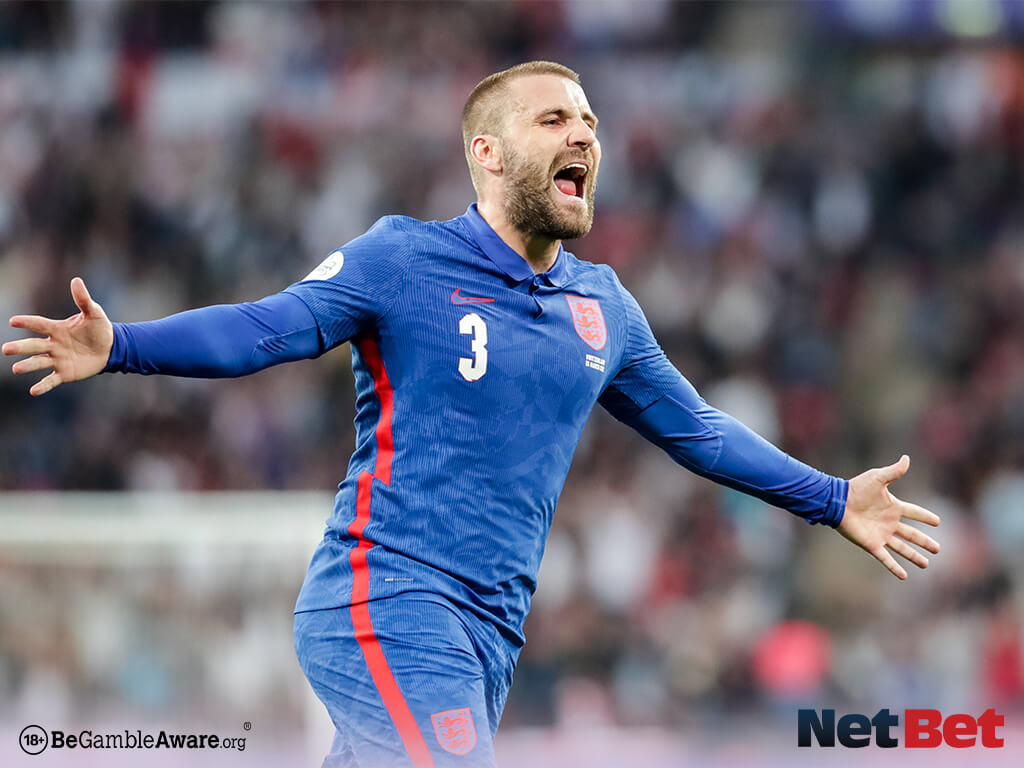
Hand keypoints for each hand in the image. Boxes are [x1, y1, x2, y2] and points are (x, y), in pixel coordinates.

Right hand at [3, 277, 113, 395]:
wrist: (111, 349)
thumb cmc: (99, 329)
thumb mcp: (94, 313)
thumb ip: (84, 300)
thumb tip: (76, 280)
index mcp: (57, 329)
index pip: (39, 324)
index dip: (27, 322)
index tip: (13, 321)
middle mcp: (53, 344)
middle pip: (34, 345)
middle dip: (20, 347)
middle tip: (6, 349)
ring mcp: (57, 359)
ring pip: (39, 362)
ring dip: (28, 366)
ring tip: (16, 369)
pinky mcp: (65, 373)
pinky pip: (51, 380)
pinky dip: (43, 386)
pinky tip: (33, 391)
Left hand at [837, 454, 939, 579]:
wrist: (837, 502)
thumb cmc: (856, 488)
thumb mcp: (878, 477)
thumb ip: (894, 471)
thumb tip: (907, 458)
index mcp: (893, 507)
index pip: (915, 512)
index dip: (926, 517)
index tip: (938, 522)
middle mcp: (889, 522)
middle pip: (911, 534)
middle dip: (925, 541)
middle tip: (938, 549)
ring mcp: (881, 534)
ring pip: (902, 548)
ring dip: (914, 556)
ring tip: (926, 564)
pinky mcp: (872, 544)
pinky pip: (885, 558)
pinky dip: (894, 567)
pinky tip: (903, 576)